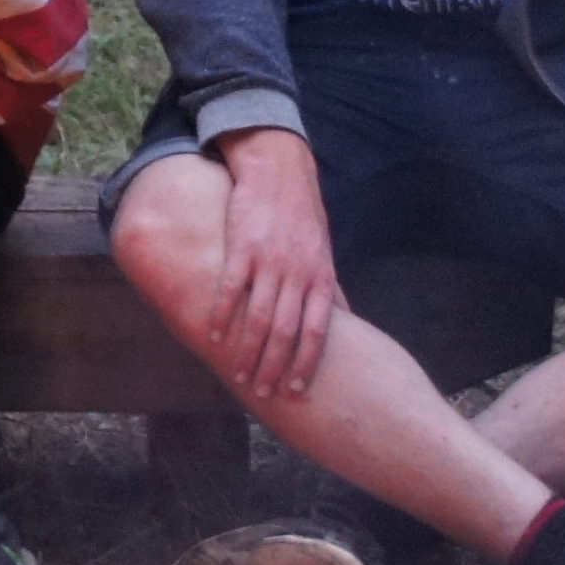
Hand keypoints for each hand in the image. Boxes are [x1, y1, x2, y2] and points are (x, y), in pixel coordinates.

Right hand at [198, 127, 346, 400]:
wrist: (279, 171)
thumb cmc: (303, 218)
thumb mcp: (325, 253)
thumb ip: (331, 290)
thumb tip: (349, 320)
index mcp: (320, 278)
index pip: (317, 331)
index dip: (307, 363)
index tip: (296, 390)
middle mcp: (297, 273)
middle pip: (287, 332)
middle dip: (274, 367)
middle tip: (262, 393)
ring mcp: (270, 261)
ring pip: (260, 317)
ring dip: (249, 351)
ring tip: (239, 375)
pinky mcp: (244, 247)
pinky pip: (232, 288)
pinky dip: (224, 315)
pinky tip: (216, 336)